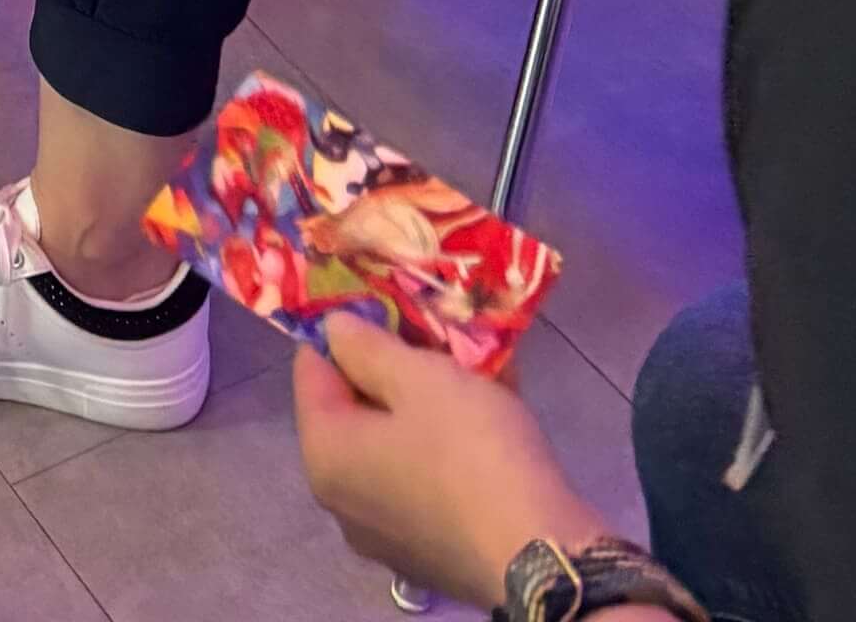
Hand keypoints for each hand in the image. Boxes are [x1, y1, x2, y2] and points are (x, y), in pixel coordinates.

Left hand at [293, 313, 612, 602]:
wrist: (544, 556)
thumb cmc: (472, 455)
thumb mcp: (419, 379)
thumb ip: (368, 347)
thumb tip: (332, 329)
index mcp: (326, 456)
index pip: (312, 369)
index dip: (344, 328)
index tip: (384, 300)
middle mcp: (343, 501)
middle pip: (356, 409)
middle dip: (394, 364)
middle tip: (434, 327)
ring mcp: (388, 533)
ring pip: (397, 442)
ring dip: (427, 400)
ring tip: (471, 360)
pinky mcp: (432, 551)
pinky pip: (427, 477)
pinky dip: (449, 442)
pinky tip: (492, 407)